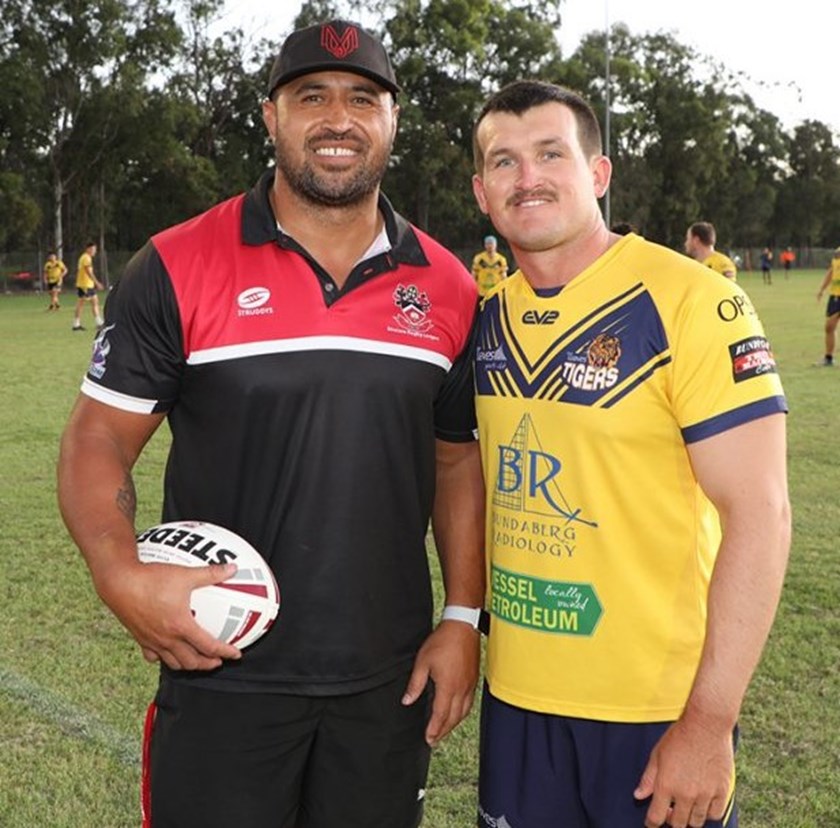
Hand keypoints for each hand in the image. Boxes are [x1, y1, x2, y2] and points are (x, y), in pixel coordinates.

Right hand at [97, 560, 241, 670]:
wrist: (119, 583)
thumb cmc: (151, 578)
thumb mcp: (186, 574)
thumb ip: (211, 573)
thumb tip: (233, 568)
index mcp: (181, 626)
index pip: (209, 646)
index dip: (225, 652)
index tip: (236, 654)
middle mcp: (167, 639)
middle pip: (192, 661)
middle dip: (208, 664)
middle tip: (218, 661)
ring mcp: (152, 641)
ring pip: (173, 663)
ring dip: (189, 665)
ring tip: (197, 660)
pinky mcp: (140, 639)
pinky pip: (154, 656)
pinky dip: (164, 658)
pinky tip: (169, 652)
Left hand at [401, 621, 479, 745]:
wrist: (462, 627)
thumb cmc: (443, 641)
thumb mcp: (423, 661)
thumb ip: (415, 684)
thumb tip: (407, 701)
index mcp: (448, 686)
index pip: (440, 715)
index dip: (434, 729)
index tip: (428, 738)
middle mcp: (461, 689)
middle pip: (453, 718)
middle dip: (443, 731)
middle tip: (434, 739)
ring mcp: (469, 685)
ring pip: (463, 713)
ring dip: (453, 724)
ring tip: (444, 730)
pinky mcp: (474, 679)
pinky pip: (469, 703)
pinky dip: (462, 713)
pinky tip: (457, 713)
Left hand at [634, 712, 733, 827]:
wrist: (706, 726)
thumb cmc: (679, 737)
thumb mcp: (657, 755)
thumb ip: (648, 779)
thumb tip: (638, 796)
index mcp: (666, 785)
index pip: (657, 816)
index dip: (652, 823)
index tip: (651, 822)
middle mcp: (686, 794)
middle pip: (678, 823)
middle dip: (671, 820)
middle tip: (670, 811)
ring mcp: (705, 794)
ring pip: (697, 821)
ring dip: (689, 818)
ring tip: (686, 808)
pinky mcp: (722, 791)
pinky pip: (715, 814)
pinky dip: (708, 813)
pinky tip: (703, 805)